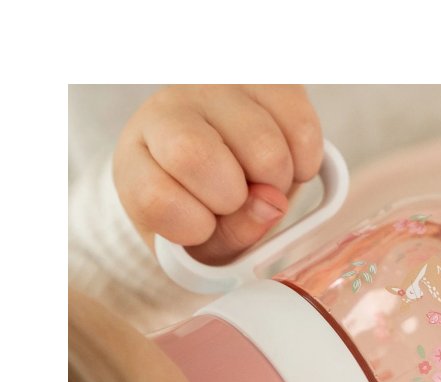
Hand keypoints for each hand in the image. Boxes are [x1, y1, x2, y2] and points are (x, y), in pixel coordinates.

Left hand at [113, 85, 322, 264]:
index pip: (155, 198)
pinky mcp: (270, 79)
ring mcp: (219, 87)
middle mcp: (168, 111)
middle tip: (238, 202)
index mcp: (136, 159)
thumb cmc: (208, 205)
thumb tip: (272, 204)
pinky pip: (302, 131)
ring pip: (265, 150)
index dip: (192, 226)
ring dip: (278, 185)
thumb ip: (230, 238)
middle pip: (198, 158)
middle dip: (234, 200)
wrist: (227, 159)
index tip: (204, 226)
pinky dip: (305, 164)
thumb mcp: (203, 242)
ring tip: (263, 182)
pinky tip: (285, 162)